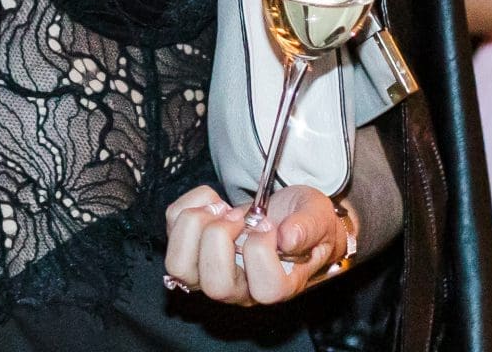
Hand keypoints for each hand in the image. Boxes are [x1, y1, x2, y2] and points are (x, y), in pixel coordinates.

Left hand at [163, 184, 351, 305]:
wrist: (286, 211)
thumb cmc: (304, 220)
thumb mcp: (319, 217)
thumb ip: (309, 227)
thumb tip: (286, 238)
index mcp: (277, 286)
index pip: (265, 290)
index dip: (262, 251)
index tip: (268, 225)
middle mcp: (240, 288)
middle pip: (215, 286)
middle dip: (221, 239)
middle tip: (239, 217)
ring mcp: (209, 271)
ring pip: (179, 266)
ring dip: (195, 226)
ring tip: (220, 210)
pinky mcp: (190, 247)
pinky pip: (172, 227)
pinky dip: (189, 203)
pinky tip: (214, 201)